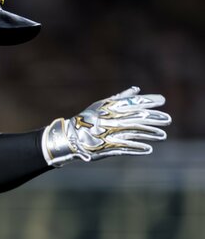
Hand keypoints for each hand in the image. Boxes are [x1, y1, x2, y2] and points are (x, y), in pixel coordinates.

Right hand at [43, 86, 170, 165]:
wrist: (69, 137)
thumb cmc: (86, 119)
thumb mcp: (103, 104)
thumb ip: (120, 97)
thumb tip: (136, 89)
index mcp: (111, 108)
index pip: (134, 102)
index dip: (148, 101)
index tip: (162, 100)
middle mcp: (112, 120)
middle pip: (138, 118)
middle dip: (154, 118)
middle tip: (168, 120)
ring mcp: (110, 134)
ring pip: (134, 133)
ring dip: (150, 135)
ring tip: (162, 136)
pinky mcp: (108, 148)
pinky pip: (125, 148)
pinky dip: (137, 149)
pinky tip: (148, 149)